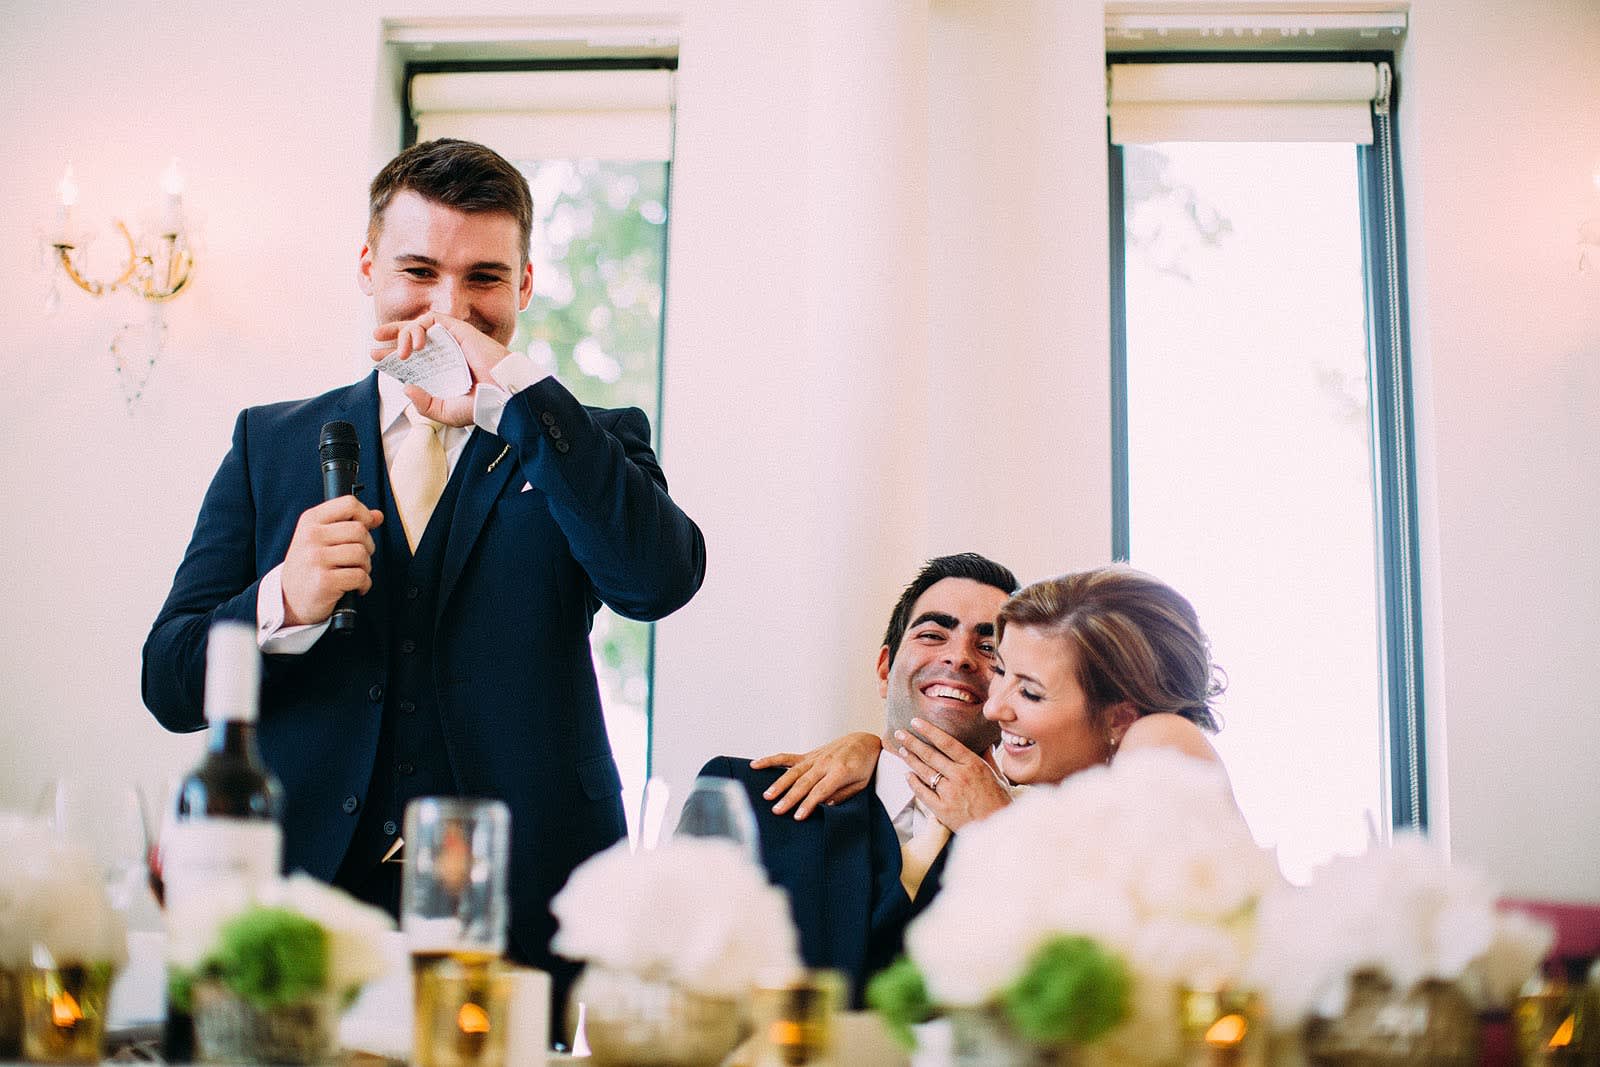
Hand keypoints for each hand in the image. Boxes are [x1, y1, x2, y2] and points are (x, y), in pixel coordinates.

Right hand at [280, 496, 382, 625]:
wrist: (289, 599)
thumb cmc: (309, 566)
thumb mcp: (321, 539)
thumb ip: (348, 524)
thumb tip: (377, 516)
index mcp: (310, 521)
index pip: (349, 504)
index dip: (365, 516)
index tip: (366, 528)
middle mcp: (311, 536)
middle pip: (360, 530)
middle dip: (367, 546)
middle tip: (357, 559)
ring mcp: (316, 559)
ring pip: (362, 553)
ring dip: (365, 567)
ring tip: (353, 572)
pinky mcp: (324, 581)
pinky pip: (360, 576)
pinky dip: (364, 584)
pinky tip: (353, 587)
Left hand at [370, 312, 508, 426]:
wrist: (502, 395)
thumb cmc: (480, 406)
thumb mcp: (445, 412)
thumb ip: (424, 404)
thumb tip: (406, 388)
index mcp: (443, 370)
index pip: (414, 357)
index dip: (393, 355)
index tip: (378, 358)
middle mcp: (445, 353)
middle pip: (413, 336)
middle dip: (392, 334)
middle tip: (375, 338)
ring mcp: (452, 340)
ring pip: (420, 326)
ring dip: (404, 333)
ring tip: (401, 352)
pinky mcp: (459, 329)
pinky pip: (433, 319)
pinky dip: (418, 327)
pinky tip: (415, 344)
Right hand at [749, 731, 881, 819]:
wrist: (863, 741)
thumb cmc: (864, 765)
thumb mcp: (861, 784)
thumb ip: (843, 795)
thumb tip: (826, 806)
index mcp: (840, 771)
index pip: (820, 790)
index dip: (808, 804)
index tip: (797, 816)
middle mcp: (825, 762)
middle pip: (804, 782)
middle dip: (790, 797)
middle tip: (777, 810)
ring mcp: (814, 757)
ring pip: (793, 771)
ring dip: (779, 783)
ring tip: (767, 795)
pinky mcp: (808, 754)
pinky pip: (787, 757)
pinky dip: (771, 760)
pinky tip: (756, 765)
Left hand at [897, 718, 1010, 830]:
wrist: (998, 827)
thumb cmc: (1000, 802)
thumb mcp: (998, 775)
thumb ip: (988, 758)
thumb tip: (985, 744)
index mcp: (973, 765)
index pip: (946, 742)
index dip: (929, 731)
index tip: (916, 722)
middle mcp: (959, 776)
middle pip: (930, 755)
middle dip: (912, 742)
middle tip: (900, 733)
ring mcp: (949, 793)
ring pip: (924, 772)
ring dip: (910, 760)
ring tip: (901, 750)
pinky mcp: (942, 809)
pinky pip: (923, 792)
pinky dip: (913, 783)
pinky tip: (907, 775)